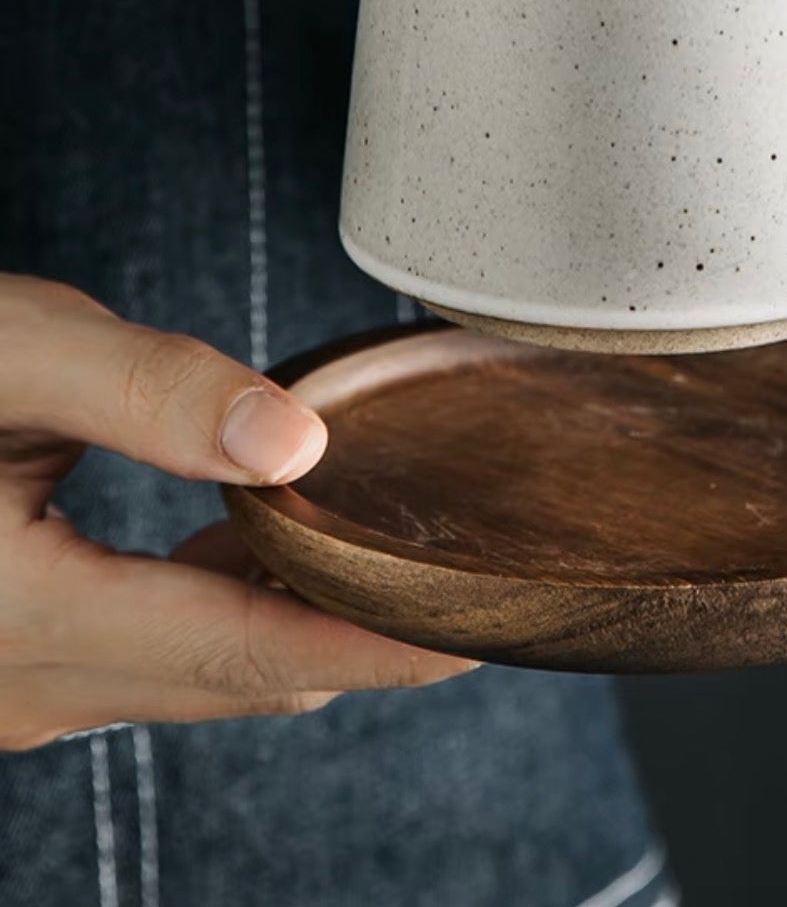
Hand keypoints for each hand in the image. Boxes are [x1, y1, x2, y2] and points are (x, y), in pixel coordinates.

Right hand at [0, 275, 473, 750]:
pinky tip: (255, 541)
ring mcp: (7, 692)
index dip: (381, 641)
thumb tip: (294, 442)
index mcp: (26, 616)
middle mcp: (17, 686)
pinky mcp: (5, 668)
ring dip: (290, 622)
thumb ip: (154, 393)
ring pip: (194, 678)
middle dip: (357, 635)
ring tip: (384, 548)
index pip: (253, 650)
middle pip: (237, 678)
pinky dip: (221, 615)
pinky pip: (143, 661)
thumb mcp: (14, 353)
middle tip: (461, 574)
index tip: (481, 625)